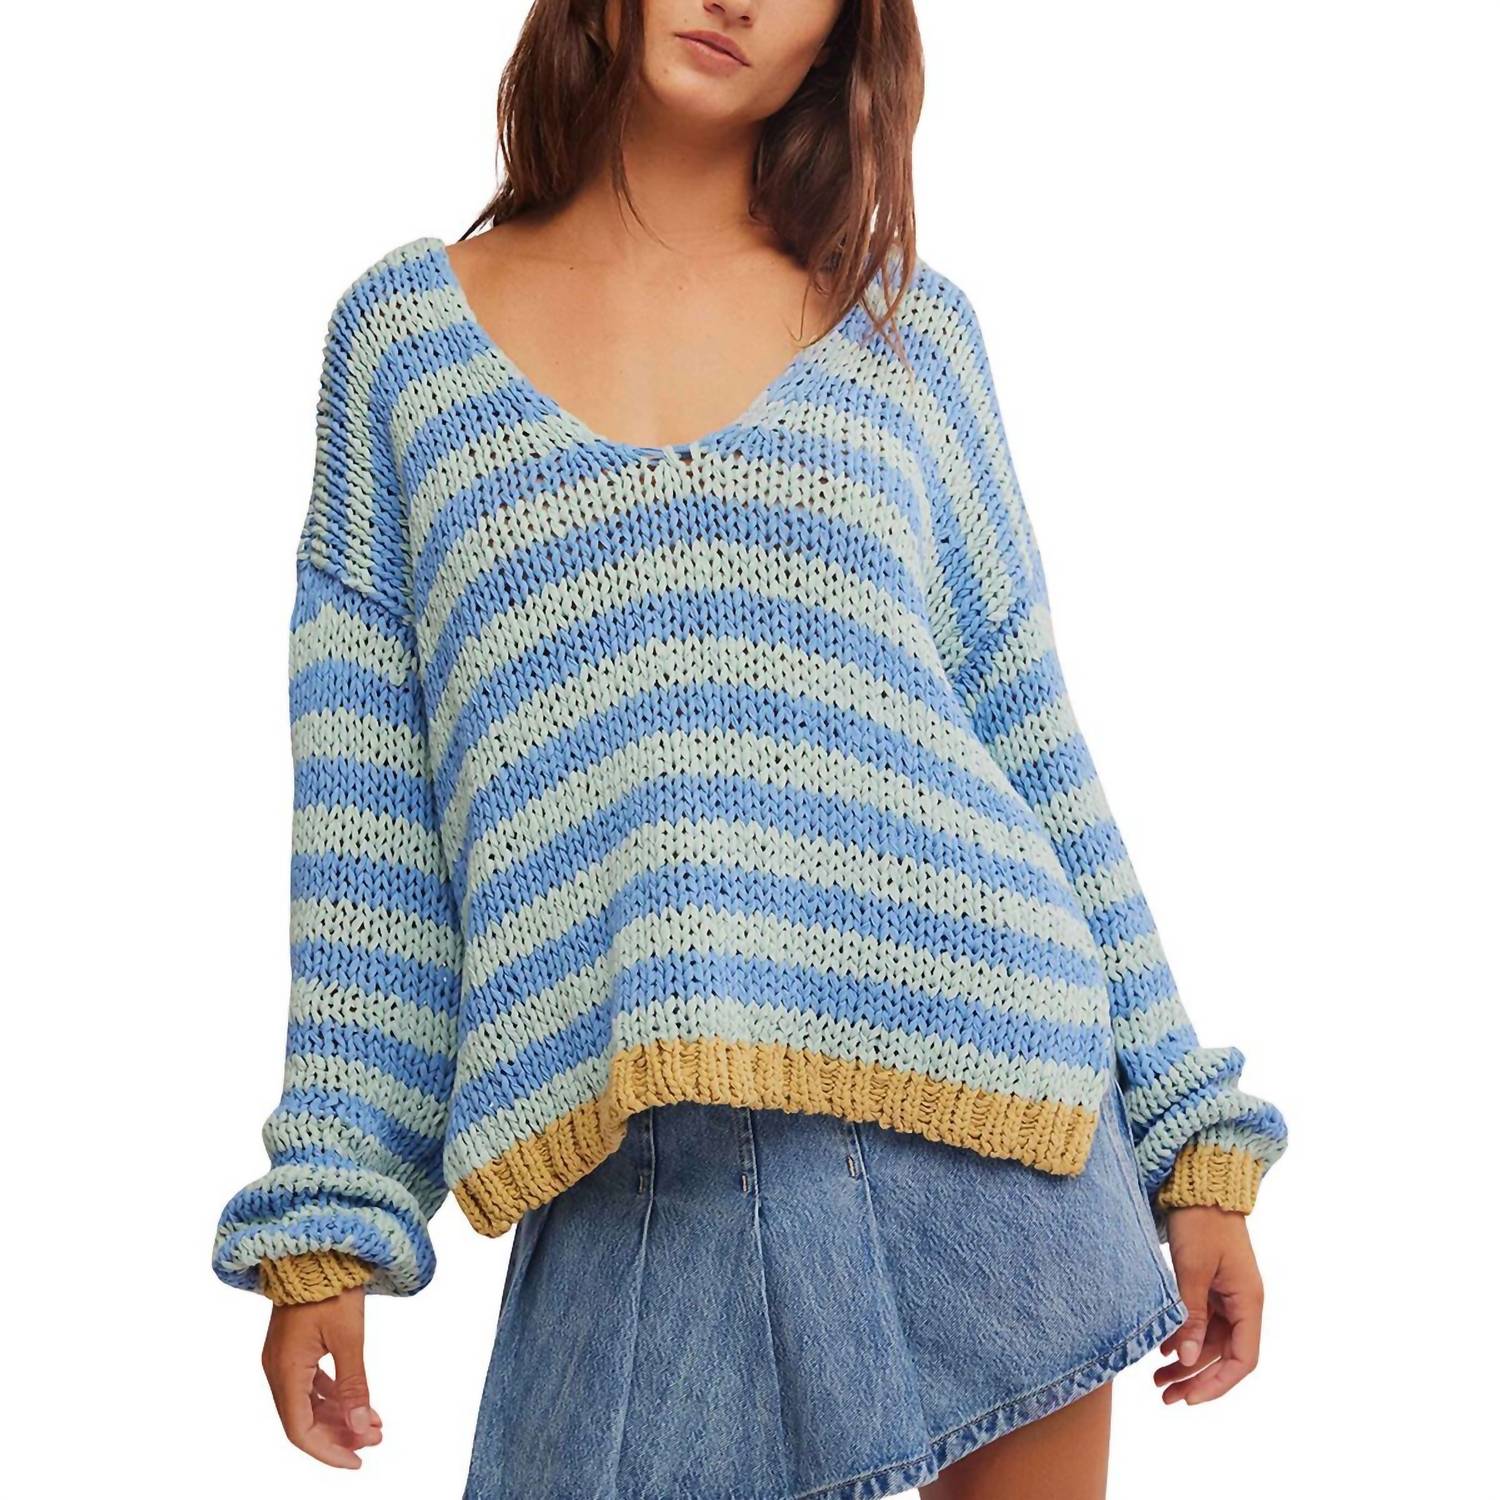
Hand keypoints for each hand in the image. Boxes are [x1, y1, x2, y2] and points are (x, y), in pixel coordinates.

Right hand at [261, 1286, 382, 1467]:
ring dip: (339, 1416)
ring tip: (374, 1425)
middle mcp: (278, 1369)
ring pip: (308, 1402)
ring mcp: (283, 1358)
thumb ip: (354, 1385)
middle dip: (339, 1435)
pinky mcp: (293, 1346)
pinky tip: (358, 1401)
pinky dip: (333, 1396)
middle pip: (304, 1419)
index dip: (327, 1451)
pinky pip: (310, 1383)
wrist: (316, 1247)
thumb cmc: (331, 1285)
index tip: (357, 1461)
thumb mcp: (349, 1336)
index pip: (300, 1430)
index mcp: (285, 1370)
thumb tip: (361, 1428)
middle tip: (375, 1440)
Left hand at [1155, 1205, 1263, 1404]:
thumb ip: (1191, 1315)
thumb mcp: (1193, 1269)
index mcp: (1248, 1301)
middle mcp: (1242, 1302)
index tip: (1189, 1399)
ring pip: (1210, 1340)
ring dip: (1187, 1360)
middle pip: (1224, 1354)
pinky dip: (1184, 1337)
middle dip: (1196, 1378)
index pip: (1243, 1359)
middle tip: (1164, 1395)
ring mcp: (1226, 1293)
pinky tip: (1163, 1350)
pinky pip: (1201, 1320)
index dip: (1218, 1384)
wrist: (1199, 1183)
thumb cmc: (1200, 1222)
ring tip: (1156, 1379)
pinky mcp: (1210, 1283)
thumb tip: (1189, 1361)